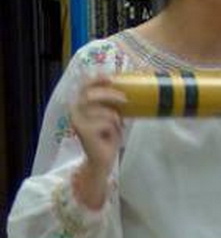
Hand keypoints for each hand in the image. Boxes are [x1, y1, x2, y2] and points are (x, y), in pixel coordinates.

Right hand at [69, 75, 126, 208]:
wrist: (101, 160)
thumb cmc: (107, 137)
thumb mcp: (111, 117)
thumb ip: (113, 105)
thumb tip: (128, 90)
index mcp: (80, 105)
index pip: (84, 87)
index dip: (96, 80)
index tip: (110, 77)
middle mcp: (75, 112)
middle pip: (91, 95)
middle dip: (110, 95)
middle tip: (125, 100)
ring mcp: (78, 122)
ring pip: (105, 112)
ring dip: (115, 119)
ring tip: (115, 127)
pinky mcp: (85, 132)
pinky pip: (107, 123)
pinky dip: (114, 129)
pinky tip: (109, 136)